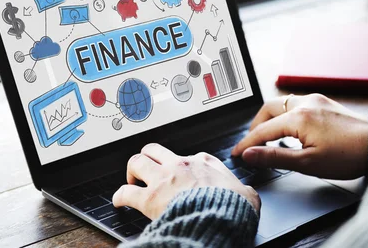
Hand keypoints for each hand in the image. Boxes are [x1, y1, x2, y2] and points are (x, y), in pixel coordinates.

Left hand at [113, 143, 260, 219]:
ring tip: (132, 180)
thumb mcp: (247, 194)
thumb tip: (248, 194)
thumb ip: (244, 190)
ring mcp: (163, 179)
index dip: (183, 166)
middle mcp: (181, 165)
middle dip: (149, 157)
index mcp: (204, 162)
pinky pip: (126, 192)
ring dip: (132, 170)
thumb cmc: (233, 207)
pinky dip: (119, 196)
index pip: (189, 156)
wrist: (220, 218)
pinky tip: (119, 201)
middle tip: (148, 169)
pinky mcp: (150, 198)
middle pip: (155, 149)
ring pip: (137, 161)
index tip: (182, 174)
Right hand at [231, 94, 367, 179]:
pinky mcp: (324, 103)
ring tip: (269, 138)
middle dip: (256, 126)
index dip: (247, 143)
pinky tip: (290, 130)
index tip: (236, 154)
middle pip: (268, 109)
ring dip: (271, 119)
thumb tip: (250, 154)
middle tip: (252, 144)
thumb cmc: (348, 155)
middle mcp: (305, 103)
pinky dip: (285, 115)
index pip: (262, 130)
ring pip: (282, 104)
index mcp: (298, 117)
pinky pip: (296, 104)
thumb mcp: (307, 163)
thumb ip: (275, 157)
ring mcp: (316, 100)